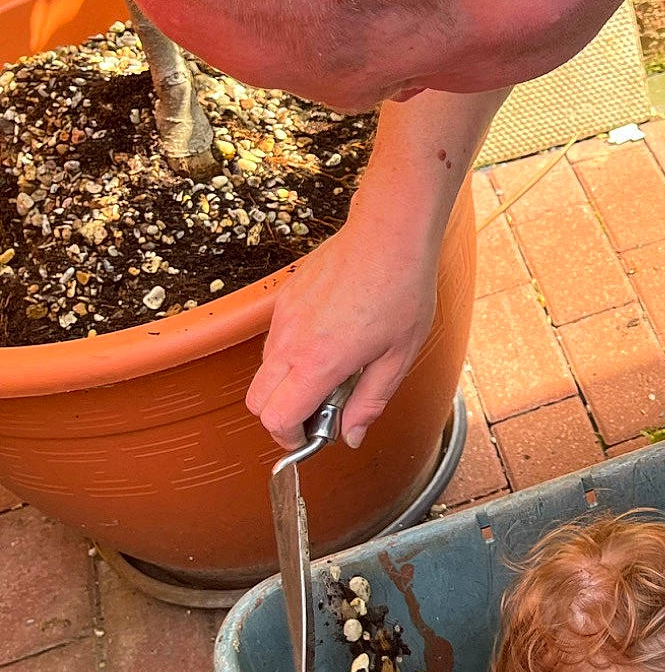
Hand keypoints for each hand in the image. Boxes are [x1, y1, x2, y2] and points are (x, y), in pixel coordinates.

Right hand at [246, 209, 440, 449]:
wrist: (388, 234)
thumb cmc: (402, 290)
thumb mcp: (398, 357)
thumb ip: (370, 402)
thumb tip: (351, 436)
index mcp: (318, 363)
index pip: (276, 418)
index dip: (290, 438)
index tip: (311, 436)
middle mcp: (290, 342)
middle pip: (256, 401)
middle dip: (281, 416)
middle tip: (321, 410)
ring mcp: (283, 317)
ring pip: (264, 370)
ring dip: (287, 383)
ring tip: (334, 369)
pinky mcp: (285, 298)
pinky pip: (274, 340)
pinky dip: (290, 354)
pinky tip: (330, 340)